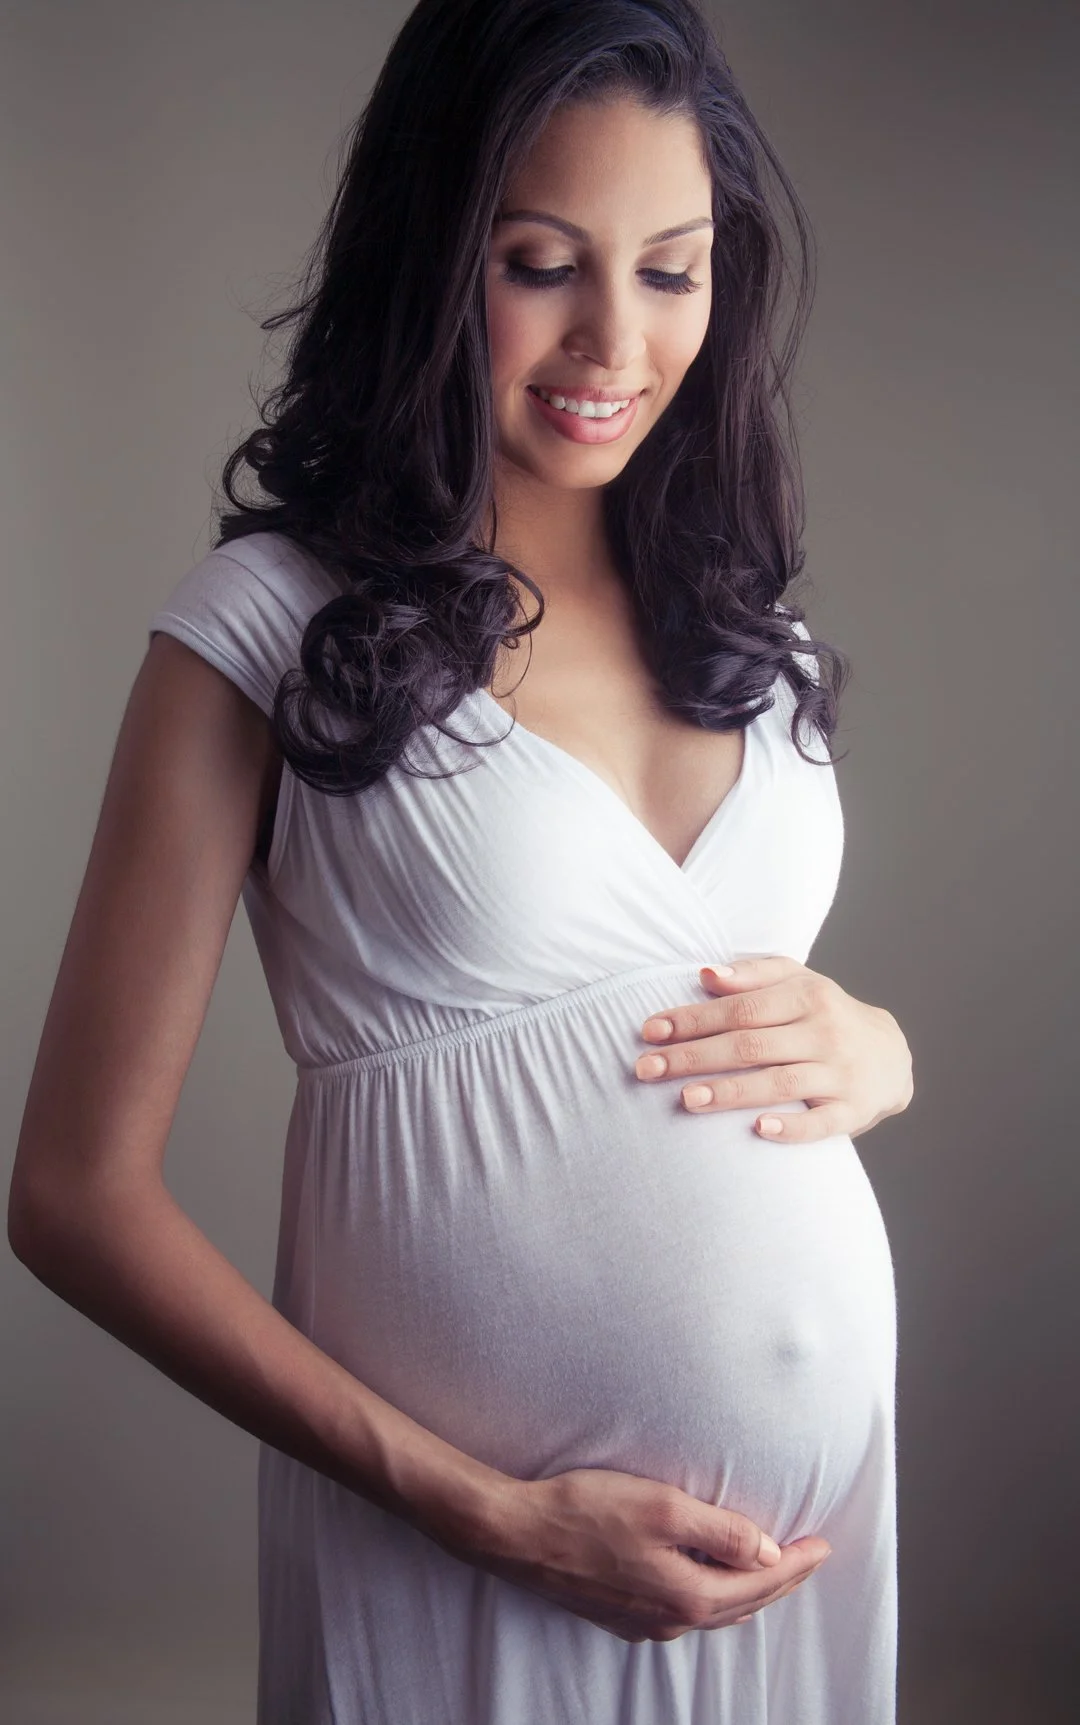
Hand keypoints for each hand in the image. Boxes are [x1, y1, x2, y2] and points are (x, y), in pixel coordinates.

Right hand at [431, 1466, 831, 1642]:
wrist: (518, 1534)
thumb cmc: (586, 1511)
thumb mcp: (663, 1507)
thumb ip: (722, 1531)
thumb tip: (769, 1551)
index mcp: (690, 1595)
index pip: (762, 1582)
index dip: (797, 1564)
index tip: (823, 1545)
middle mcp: (672, 1619)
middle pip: (744, 1603)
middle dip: (782, 1580)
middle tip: (809, 1556)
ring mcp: (644, 1621)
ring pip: (715, 1610)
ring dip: (749, 1590)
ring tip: (772, 1567)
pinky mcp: (621, 1613)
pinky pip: (686, 1610)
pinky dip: (713, 1594)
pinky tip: (711, 1578)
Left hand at [634, 955, 913, 1143]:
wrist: (891, 1055)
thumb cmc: (825, 1015)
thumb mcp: (798, 982)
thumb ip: (752, 975)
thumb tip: (706, 974)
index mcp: (808, 997)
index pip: (740, 1009)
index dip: (692, 1020)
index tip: (649, 1032)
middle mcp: (825, 1033)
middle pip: (750, 1045)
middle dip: (693, 1057)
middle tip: (646, 1069)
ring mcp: (840, 1074)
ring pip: (779, 1083)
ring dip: (730, 1092)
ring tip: (685, 1098)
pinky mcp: (853, 1111)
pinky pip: (822, 1124)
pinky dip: (791, 1128)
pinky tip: (758, 1131)